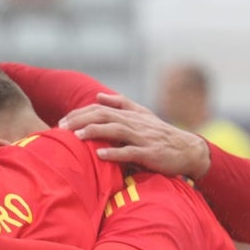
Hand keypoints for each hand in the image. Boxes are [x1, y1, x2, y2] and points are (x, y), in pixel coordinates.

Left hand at [59, 93, 210, 178]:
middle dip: (81, 120)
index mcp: (131, 115)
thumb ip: (121, 104)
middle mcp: (135, 123)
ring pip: (116, 131)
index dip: (80, 113)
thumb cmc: (161, 134)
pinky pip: (131, 152)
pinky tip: (101, 155)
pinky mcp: (150, 154)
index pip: (100, 109)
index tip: (62, 120)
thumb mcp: (143, 115)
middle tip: (62, 127)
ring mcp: (143, 138)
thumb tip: (98, 95)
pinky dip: (115, 153)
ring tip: (77, 136)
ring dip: (95, 133)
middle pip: (104, 117)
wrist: (188, 150)